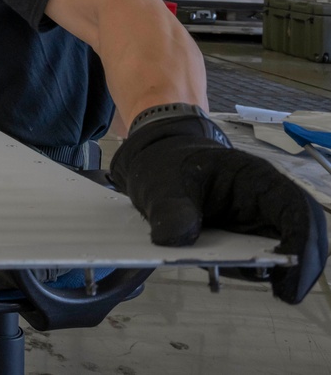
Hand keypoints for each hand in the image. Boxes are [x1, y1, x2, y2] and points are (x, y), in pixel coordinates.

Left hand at [110, 104, 327, 304]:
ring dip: (263, 270)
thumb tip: (174, 240)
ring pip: (277, 253)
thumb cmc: (173, 169)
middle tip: (286, 295)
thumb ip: (169, 207)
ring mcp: (256, 226)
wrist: (163, 171)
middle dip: (298, 266)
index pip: (295, 208)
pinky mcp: (243, 243)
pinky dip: (240, 270)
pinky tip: (216, 268)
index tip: (290, 273)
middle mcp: (265, 205)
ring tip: (231, 275)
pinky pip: (251, 261)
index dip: (302, 241)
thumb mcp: (164, 182)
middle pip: (299, 235)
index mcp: (256, 180)